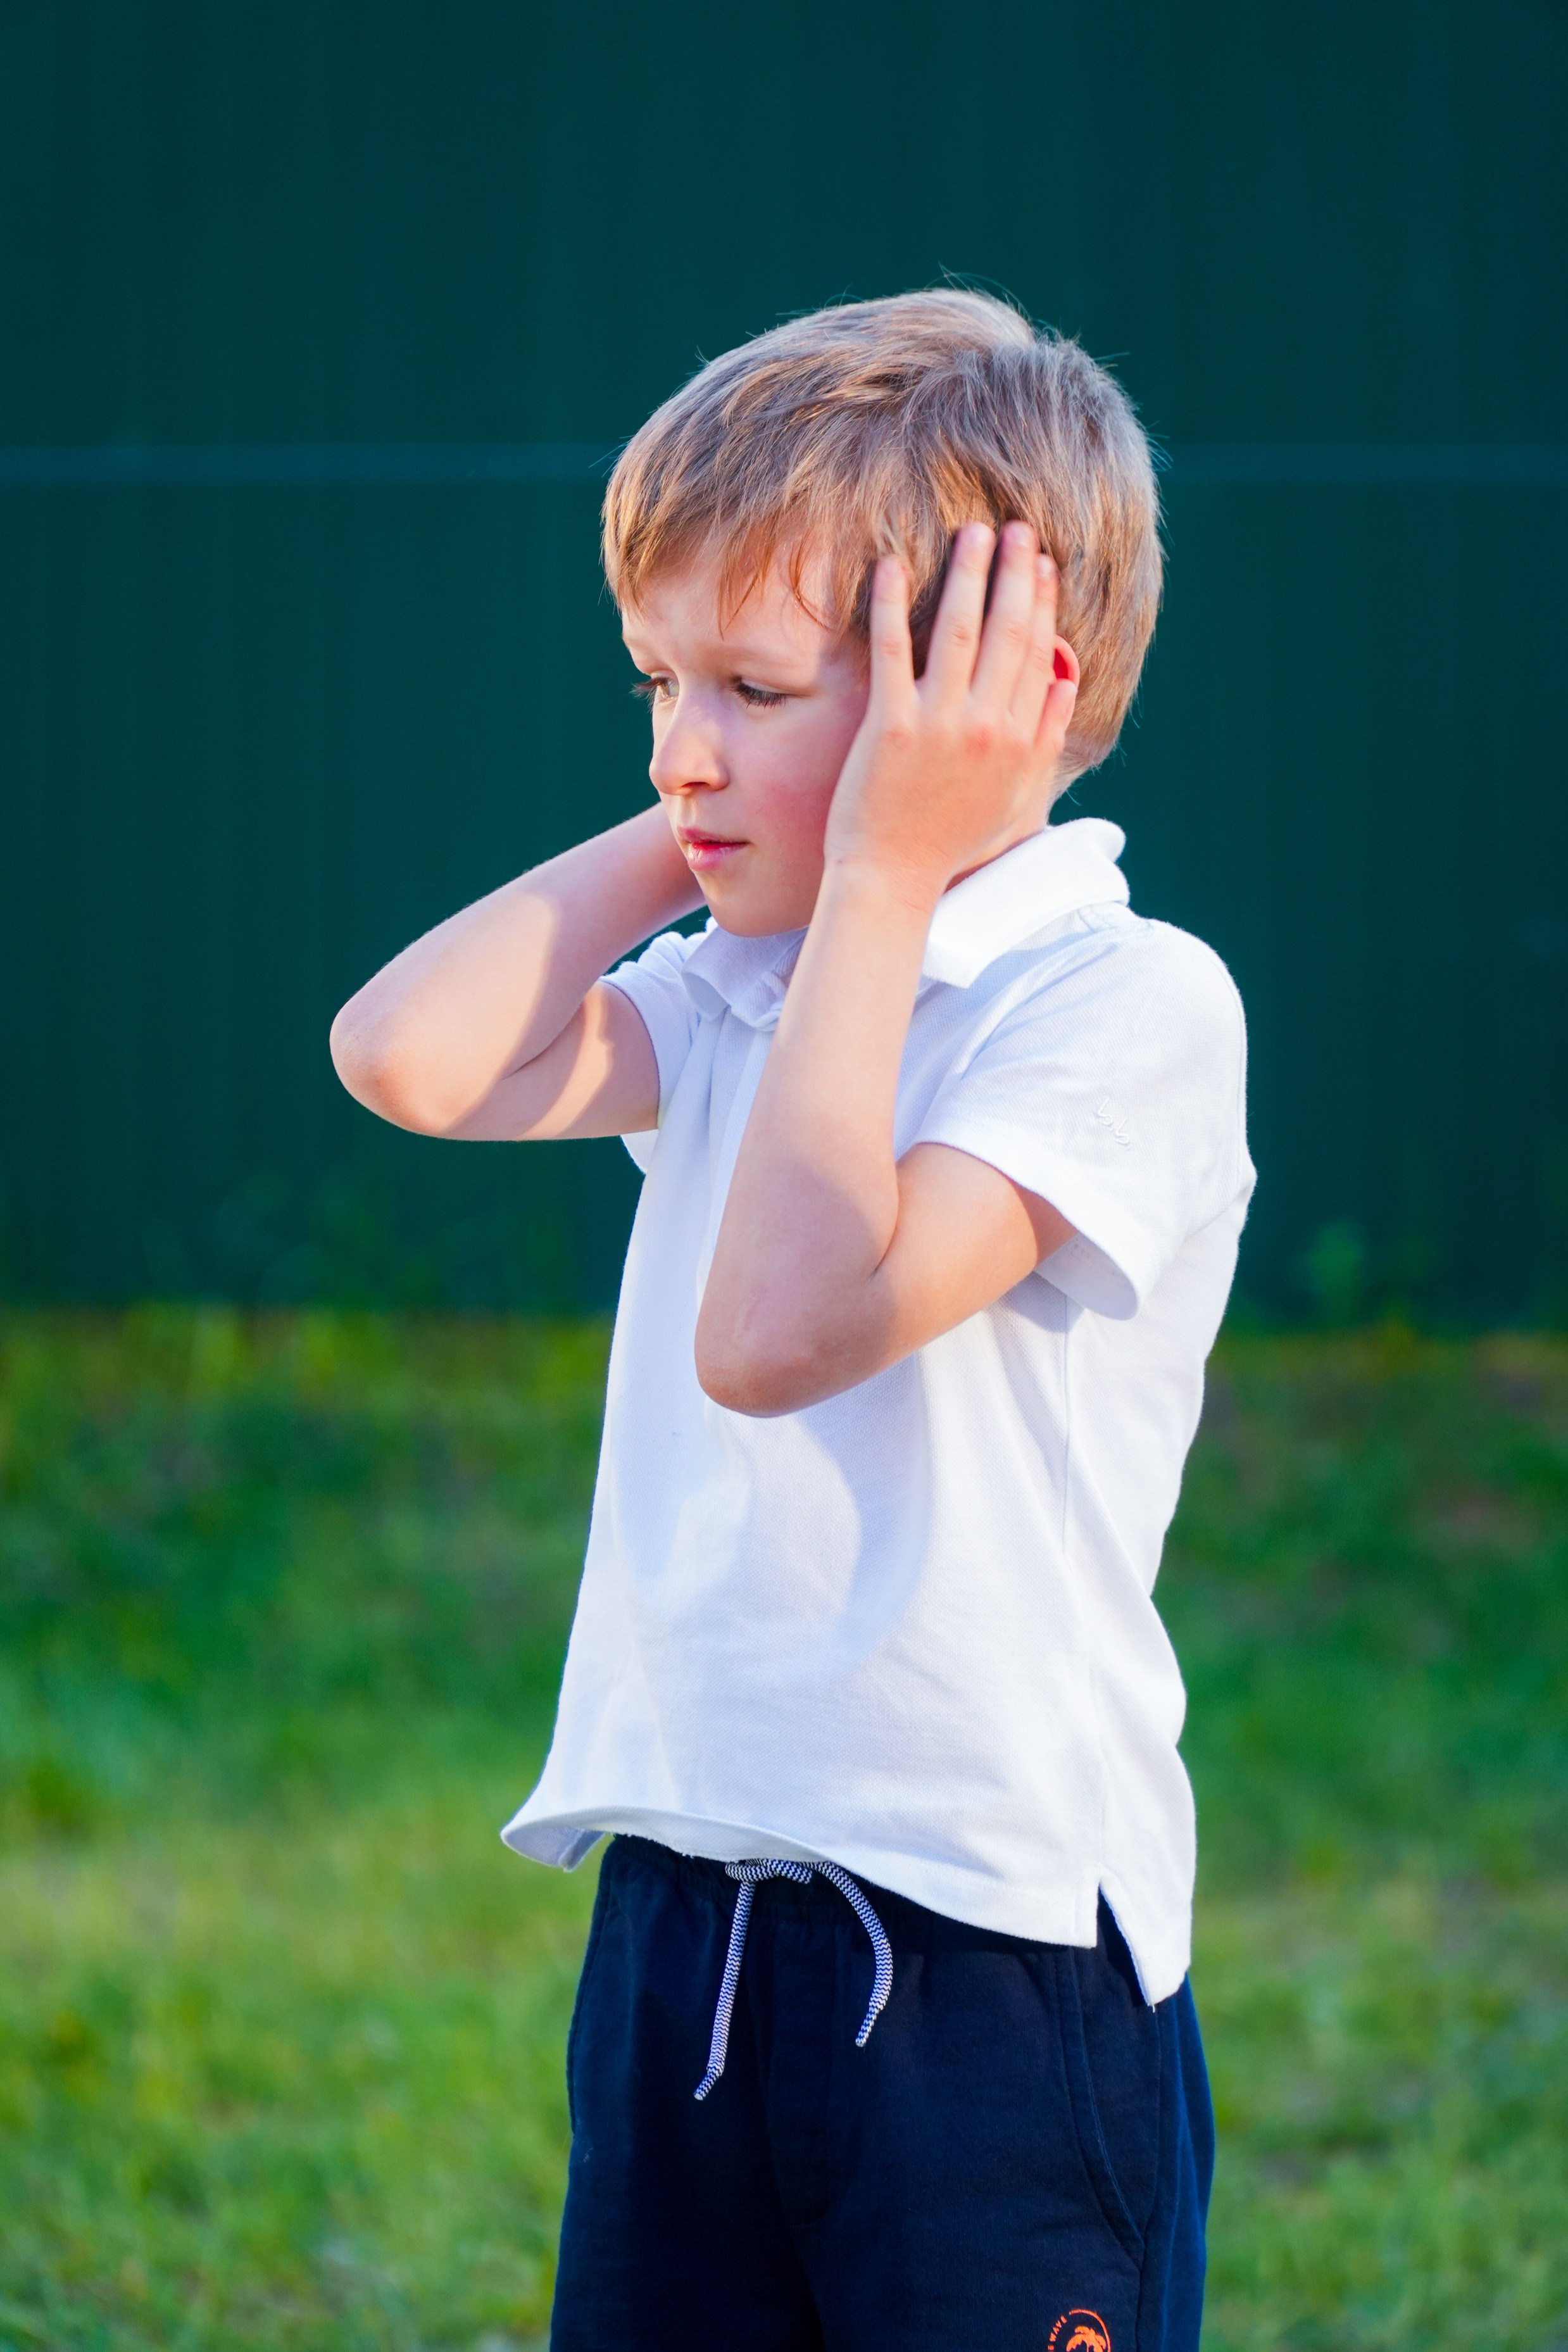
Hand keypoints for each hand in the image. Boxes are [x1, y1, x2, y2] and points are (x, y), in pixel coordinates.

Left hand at [823, 521, 1078, 897]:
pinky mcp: (891, 726)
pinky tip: (892, 565)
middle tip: (1017, 530)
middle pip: (1008, 632)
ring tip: (973, 532)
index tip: (1044, 565)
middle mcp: (988, 727)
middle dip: (1016, 574)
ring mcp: (940, 724)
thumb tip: (1068, 683)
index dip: (1043, 605)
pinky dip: (894, 605)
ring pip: (961, 630)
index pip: (1040, 655)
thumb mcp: (1015, 797)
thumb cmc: (950, 841)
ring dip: (969, 574)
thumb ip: (1046, 739)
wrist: (894, 879)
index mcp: (1020, 741)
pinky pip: (894, 651)